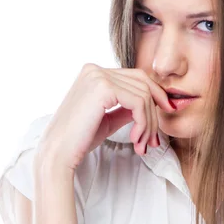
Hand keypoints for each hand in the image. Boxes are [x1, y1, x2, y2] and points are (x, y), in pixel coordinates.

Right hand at [36, 63, 173, 170]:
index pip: (135, 76)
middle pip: (143, 83)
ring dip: (149, 124)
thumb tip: (150, 104)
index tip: (165, 112)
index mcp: (93, 73)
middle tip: (154, 139)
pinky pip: (139, 103)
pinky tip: (136, 139)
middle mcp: (95, 69)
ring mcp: (98, 76)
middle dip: (154, 112)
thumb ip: (126, 108)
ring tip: (142, 145)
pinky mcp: (104, 88)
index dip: (155, 94)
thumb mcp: (107, 118)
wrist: (58, 154)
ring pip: (143, 95)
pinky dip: (143, 123)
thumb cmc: (79, 139)